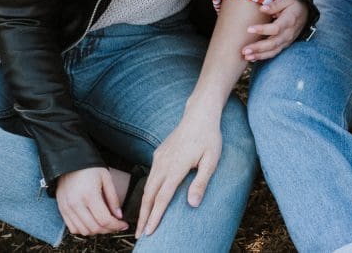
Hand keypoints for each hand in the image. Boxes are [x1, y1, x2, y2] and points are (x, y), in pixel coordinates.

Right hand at [56, 167, 127, 235]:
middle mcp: (76, 204)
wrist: (68, 162)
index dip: (116, 226)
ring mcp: (67, 209)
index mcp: (89, 195)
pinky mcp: (62, 210)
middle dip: (109, 230)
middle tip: (117, 225)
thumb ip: (113, 198)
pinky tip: (92, 223)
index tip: (124, 225)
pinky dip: (84, 230)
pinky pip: (73, 228)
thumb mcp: (106, 178)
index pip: (104, 220)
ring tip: (106, 225)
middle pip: (94, 228)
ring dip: (97, 231)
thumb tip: (119, 216)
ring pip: (84, 231)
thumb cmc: (90, 168)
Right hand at [135, 115, 221, 237]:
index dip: (155, 216)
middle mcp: (164, 164)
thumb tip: (192, 205)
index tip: (149, 232)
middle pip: (149, 195)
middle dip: (143, 216)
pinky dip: (147, 192)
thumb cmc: (209, 138)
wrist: (199, 115)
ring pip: (147, 186)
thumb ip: (201, 182)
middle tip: (140, 235)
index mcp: (176, 167)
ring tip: (142, 222)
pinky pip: (150, 177)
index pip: (162, 198)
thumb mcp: (211, 160)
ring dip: (144, 206)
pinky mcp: (159, 155)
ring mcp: (159, 158)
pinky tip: (148, 201)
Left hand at [242, 0, 308, 60]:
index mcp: (289, 21)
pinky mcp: (284, 45)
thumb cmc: (292, 5)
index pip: (276, 28)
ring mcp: (287, 41)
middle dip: (258, 48)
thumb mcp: (286, 0)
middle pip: (273, 43)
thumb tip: (262, 9)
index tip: (249, 29)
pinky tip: (252, 58)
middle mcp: (288, 33)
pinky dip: (263, 57)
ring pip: (273, 51)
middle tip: (244, 50)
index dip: (262, 29)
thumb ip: (274, 5)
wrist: (305, 13)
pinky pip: (273, 53)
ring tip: (246, 56)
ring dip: (259, 55)